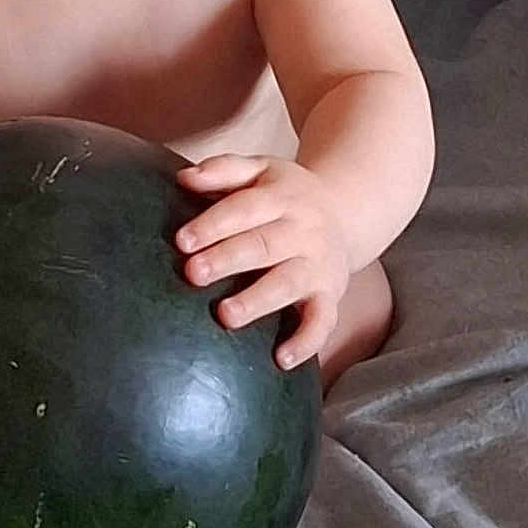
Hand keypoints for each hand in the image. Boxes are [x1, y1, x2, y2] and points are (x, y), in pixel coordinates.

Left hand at [174, 155, 350, 371]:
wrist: (346, 211)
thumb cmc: (286, 193)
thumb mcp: (260, 169)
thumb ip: (223, 169)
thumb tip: (184, 177)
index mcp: (282, 196)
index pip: (245, 209)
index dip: (214, 224)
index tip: (182, 241)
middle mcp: (303, 230)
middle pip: (263, 245)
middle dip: (227, 260)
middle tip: (192, 274)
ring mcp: (318, 264)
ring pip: (288, 283)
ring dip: (257, 300)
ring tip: (225, 315)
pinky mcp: (330, 295)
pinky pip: (322, 321)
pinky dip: (306, 341)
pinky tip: (281, 359)